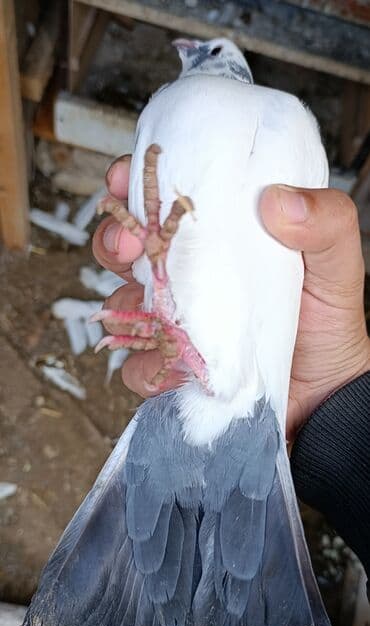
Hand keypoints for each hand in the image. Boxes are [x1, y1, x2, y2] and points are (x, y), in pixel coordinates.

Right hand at [93, 159, 369, 438]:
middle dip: (115, 239)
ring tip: (165, 319)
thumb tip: (277, 199)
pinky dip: (150, 366)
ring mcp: (174, 320)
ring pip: (121, 304)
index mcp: (221, 236)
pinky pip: (136, 364)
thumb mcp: (337, 265)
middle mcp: (189, 274)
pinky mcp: (169, 365)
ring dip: (130, 308)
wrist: (323, 395)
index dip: (136, 183)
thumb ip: (326, 223)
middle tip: (129, 246)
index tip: (122, 179)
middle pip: (126, 245)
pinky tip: (181, 368)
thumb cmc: (327, 324)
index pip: (167, 198)